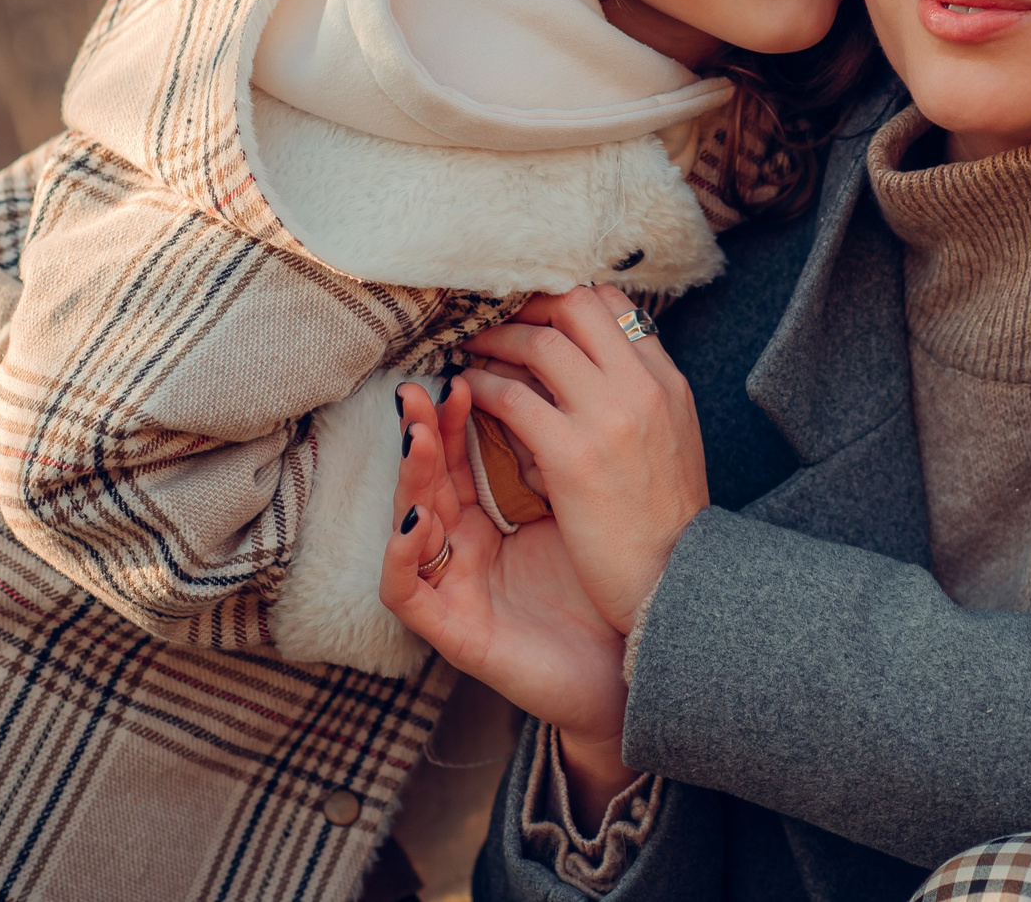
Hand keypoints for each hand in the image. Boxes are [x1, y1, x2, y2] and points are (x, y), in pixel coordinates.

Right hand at [379, 379, 626, 744]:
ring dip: (410, 477)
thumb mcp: (581, 508)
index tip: (472, 364)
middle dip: (425, 431)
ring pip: (410, 523)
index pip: (465, 452)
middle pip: (430, 479)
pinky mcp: (451, 631)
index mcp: (493, 517)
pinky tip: (417, 516)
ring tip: (419, 435)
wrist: (628, 667)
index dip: (463, 410)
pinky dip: (402, 552)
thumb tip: (564, 380)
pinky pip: (405, 590)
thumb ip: (559, 456)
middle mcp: (465, 547)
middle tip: (425, 388)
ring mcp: (454, 588)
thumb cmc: (604, 587)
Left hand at [460, 285, 709, 634]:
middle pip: (575, 305)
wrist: (677, 583)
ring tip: (472, 353)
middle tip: (495, 318)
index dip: (566, 300)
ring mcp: (610, 418)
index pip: (613, 305)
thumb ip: (637, 397)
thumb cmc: (665, 522)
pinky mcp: (573, 456)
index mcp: (667, 382)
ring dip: (496, 341)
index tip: (535, 313)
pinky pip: (512, 398)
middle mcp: (643, 387)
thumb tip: (589, 369)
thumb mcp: (670, 440)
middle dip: (527, 305)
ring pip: (540, 344)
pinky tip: (468, 394)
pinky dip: (483, 388)